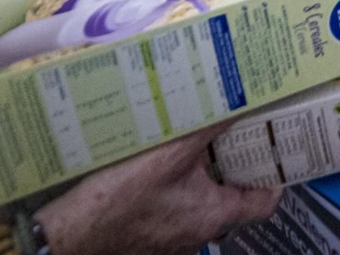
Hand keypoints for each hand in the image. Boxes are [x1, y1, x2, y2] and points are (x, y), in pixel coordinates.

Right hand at [35, 123, 279, 254]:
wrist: (66, 235)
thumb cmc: (116, 201)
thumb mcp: (168, 155)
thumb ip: (205, 127)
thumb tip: (235, 99)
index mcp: (213, 214)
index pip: (263, 203)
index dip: (272, 178)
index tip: (273, 152)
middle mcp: (197, 233)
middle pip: (230, 199)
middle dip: (231, 168)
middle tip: (232, 136)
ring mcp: (172, 240)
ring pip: (199, 204)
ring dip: (198, 178)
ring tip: (194, 144)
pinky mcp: (148, 238)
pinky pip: (171, 211)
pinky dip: (172, 190)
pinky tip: (157, 168)